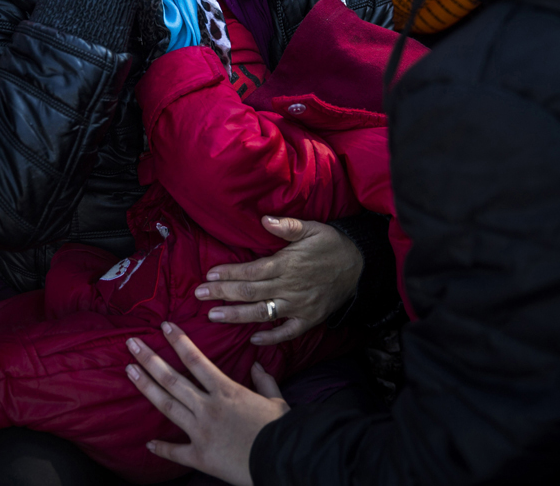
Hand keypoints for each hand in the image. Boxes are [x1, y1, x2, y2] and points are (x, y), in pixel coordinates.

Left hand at [126, 322, 287, 485]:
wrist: (281, 460)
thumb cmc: (280, 430)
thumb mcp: (277, 401)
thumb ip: (265, 381)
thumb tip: (257, 365)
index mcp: (226, 391)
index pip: (196, 359)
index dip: (178, 341)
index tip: (164, 326)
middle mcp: (208, 407)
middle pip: (173, 379)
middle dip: (150, 359)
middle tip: (131, 344)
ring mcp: (201, 431)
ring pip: (167, 405)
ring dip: (146, 387)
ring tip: (129, 371)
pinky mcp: (200, 456)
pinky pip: (176, 452)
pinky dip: (162, 448)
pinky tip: (148, 444)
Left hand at [196, 216, 361, 344]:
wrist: (361, 266)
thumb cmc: (331, 244)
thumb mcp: (312, 228)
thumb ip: (288, 226)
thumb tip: (264, 220)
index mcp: (286, 264)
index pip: (250, 271)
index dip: (227, 274)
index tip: (208, 276)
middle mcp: (289, 287)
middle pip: (249, 292)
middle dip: (222, 294)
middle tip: (198, 297)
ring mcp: (299, 306)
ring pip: (262, 313)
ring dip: (236, 316)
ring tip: (214, 317)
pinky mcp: (309, 319)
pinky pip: (287, 332)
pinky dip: (270, 337)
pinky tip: (253, 339)